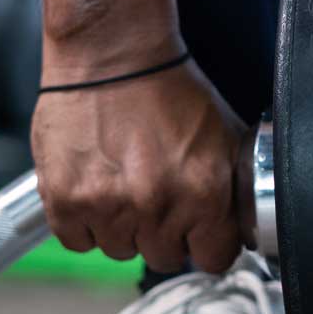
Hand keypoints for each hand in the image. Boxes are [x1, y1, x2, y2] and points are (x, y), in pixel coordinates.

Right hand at [31, 49, 245, 273]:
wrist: (113, 54)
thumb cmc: (170, 89)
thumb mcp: (227, 136)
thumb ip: (237, 188)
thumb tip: (246, 226)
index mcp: (204, 194)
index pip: (213, 259)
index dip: (207, 243)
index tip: (198, 231)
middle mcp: (157, 206)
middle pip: (165, 258)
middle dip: (164, 233)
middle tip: (156, 194)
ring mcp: (108, 206)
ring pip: (120, 250)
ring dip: (123, 226)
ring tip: (124, 182)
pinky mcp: (65, 199)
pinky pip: (78, 241)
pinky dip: (84, 222)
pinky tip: (96, 186)